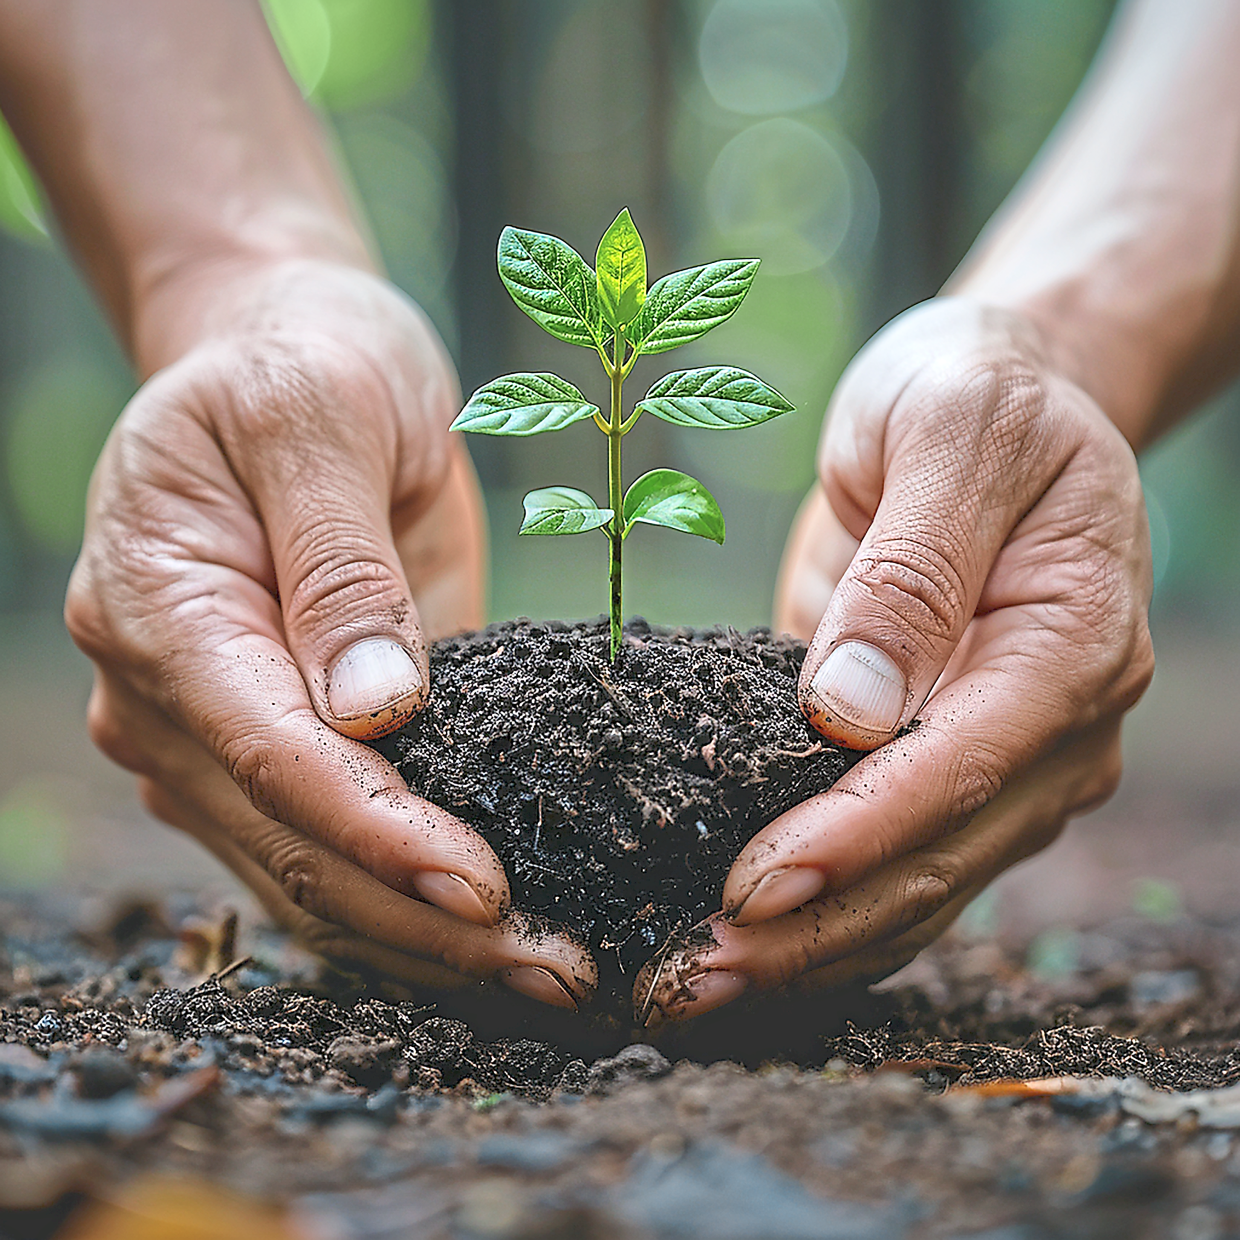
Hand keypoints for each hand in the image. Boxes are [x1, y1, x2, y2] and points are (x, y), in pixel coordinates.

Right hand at [66, 258, 595, 1009]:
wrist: (285, 351)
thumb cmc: (304, 363)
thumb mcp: (320, 420)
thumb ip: (338, 565)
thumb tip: (376, 712)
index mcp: (161, 610)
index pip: (273, 754)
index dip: (380, 833)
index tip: (486, 889)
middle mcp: (170, 696)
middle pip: (293, 841)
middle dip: (423, 918)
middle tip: (558, 971)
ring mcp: (220, 731)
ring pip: (308, 871)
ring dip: (424, 935)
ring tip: (549, 973)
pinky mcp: (282, 738)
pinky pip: (331, 843)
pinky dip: (407, 895)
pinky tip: (491, 931)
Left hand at [637, 298, 1152, 1022]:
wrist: (997, 395)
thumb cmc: (973, 397)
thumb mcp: (949, 434)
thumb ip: (913, 570)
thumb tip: (848, 713)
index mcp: (1071, 642)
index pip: (962, 766)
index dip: (855, 836)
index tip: (752, 886)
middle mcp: (1051, 724)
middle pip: (937, 858)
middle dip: (816, 925)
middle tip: (694, 975)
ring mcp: (1001, 755)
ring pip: (915, 886)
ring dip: (810, 946)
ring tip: (694, 986)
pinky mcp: (938, 760)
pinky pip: (888, 858)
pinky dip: (820, 910)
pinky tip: (740, 944)